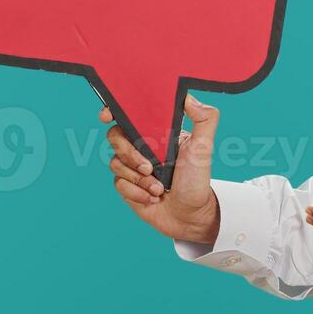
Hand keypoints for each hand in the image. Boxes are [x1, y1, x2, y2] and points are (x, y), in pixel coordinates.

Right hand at [100, 95, 221, 244]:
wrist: (191, 217)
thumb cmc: (197, 180)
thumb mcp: (204, 147)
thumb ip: (204, 119)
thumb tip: (189, 97)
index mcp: (156, 132)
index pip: (130, 115)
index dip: (114, 111)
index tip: (108, 116)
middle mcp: (141, 147)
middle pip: (115, 137)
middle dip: (130, 154)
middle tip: (149, 167)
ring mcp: (132, 167)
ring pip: (116, 163)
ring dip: (138, 179)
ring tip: (159, 189)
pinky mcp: (127, 186)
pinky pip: (119, 184)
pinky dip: (136, 192)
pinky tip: (152, 198)